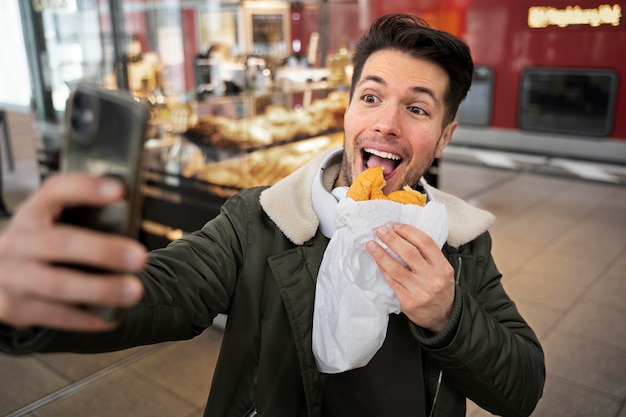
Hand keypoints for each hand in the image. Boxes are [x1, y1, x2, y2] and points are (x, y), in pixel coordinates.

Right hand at [0, 173, 145, 330]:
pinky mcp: (13, 308)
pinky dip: (85, 318)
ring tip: (133, 290)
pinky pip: (54, 315)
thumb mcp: (48, 224)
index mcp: (32, 213)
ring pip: (57, 284)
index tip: (120, 190)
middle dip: (102, 250)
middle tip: (140, 257)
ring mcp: (11, 276)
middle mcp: (17, 242)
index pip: (55, 191)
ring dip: (99, 289)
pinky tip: (110, 318)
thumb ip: (80, 218)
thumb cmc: (40, 245)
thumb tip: (132, 217)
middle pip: (60, 243)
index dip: (86, 189)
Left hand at [366, 222, 454, 332]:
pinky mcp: (408, 302)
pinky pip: (392, 282)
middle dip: (392, 239)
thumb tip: (404, 236)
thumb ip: (428, 256)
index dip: (408, 231)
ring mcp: (420, 291)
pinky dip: (383, 269)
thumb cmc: (440, 289)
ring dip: (381, 254)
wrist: (444, 317)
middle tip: (380, 230)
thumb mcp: (442, 270)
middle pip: (409, 253)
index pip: (425, 243)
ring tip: (371, 244)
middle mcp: (432, 278)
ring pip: (396, 268)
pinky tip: (376, 261)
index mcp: (442, 267)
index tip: (395, 225)